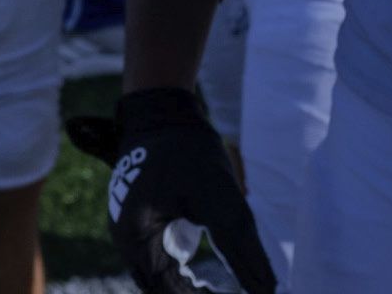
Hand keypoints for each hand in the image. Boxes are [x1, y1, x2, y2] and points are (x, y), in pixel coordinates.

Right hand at [66, 89, 275, 293]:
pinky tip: (205, 273)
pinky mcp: (140, 221)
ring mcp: (129, 230)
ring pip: (158, 277)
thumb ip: (243, 251)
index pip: (170, 292)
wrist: (163, 115)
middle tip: (233, 292)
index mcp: (136, 239)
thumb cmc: (189, 154)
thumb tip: (266, 291)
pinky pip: (158, 260)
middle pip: (160, 288)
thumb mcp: (222, 202)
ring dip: (187, 287)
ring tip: (218, 288)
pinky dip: (182, 273)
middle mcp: (125, 240)